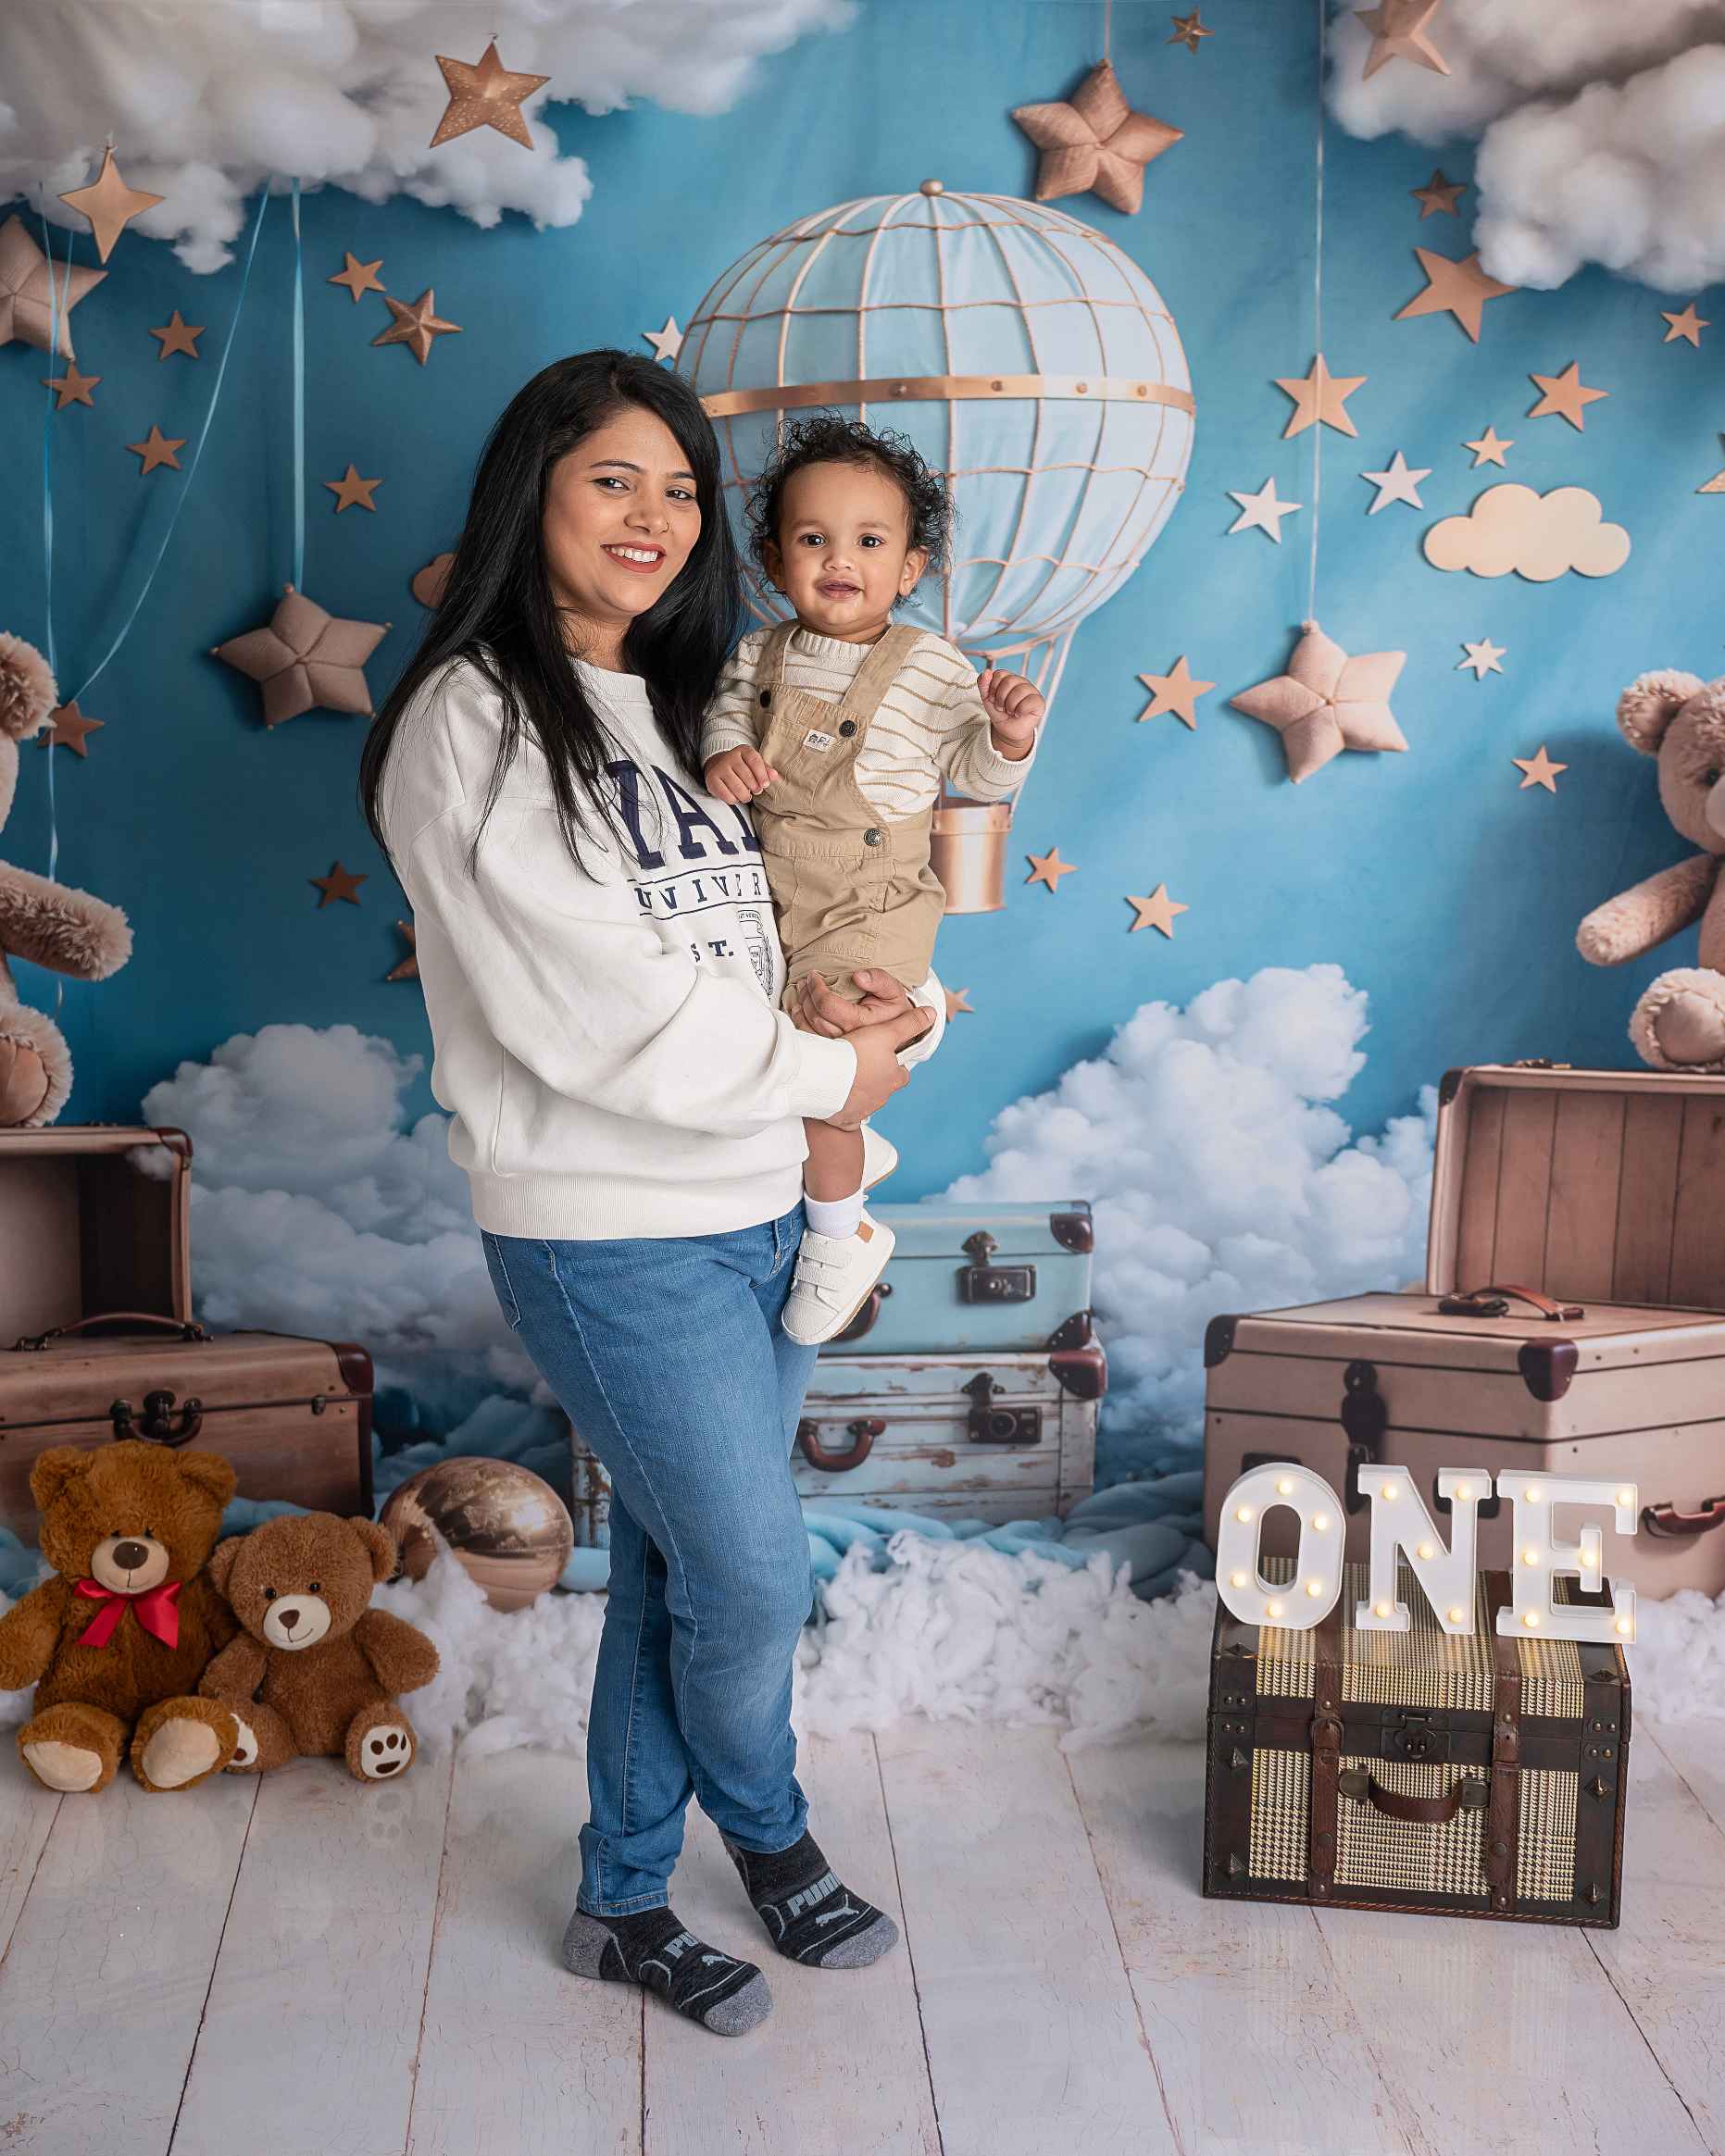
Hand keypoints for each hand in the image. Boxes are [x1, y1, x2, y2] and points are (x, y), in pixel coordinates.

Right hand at [704, 746, 779, 804]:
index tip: (765, 784)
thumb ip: (765, 770)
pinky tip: (736, 797)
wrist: (718, 766)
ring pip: (737, 787)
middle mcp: (730, 757)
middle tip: (756, 791)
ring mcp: (719, 768)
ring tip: (747, 796)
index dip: (762, 774)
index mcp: (743, 750)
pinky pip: (727, 795)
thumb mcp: (754, 764)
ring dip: (745, 796)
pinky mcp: (712, 779)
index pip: (754, 760)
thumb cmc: (742, 767)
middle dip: (754, 787)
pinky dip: (734, 800)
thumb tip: (775, 776)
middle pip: (746, 776)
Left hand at [794, 968, 935, 1039]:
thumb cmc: (893, 1012)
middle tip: (804, 983)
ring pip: (810, 1031)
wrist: (899, 1034)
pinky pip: (810, 1042)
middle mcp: (849, 1040)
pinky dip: (800, 1026)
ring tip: (801, 995)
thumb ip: (880, 980)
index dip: (816, 988)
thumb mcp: (894, 992)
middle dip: (806, 996)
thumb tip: (859, 977)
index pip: (829, 1005)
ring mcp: (840, 1050)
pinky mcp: (834, 1055)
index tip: (813, 976)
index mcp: (862, 1023)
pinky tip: (799, 1012)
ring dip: (800, 1010)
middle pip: (816, 1018)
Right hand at [829, 1009, 930, 1127]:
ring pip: (865, 1101)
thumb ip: (908, 1024)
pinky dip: (843, 1108)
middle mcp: (881, 1097)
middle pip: (884, 1088)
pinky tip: (834, 1097)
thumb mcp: (886, 1032)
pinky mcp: (845, 1119)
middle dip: (876, 1079)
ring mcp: (863, 1110)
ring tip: (842, 1075)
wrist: (822, 1077)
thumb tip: (931, 1014)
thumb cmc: (854, 1054)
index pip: (902, 1073)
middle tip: (861, 1064)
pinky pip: (847, 1116)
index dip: (895, 1064)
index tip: (883, 1056)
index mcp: (893, 1078)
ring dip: (858, 1091)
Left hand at [977, 667, 1043, 757]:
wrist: (1006, 730)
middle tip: (1001, 707)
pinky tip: (1019, 714)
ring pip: (1020, 690)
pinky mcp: (1039, 702)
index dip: (993, 688)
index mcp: (1010, 678)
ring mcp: (1032, 691)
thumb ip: (983, 684)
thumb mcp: (987, 698)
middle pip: (1009, 681)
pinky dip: (1020, 710)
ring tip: (1010, 711)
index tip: (993, 699)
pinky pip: (1030, 701)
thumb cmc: (1000, 712)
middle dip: (1000, 698)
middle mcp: (1022, 682)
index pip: (999, 674)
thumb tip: (987, 672)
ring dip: (1010, 705)